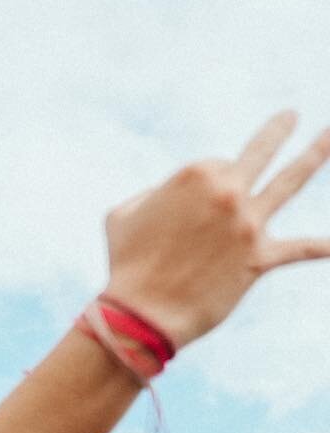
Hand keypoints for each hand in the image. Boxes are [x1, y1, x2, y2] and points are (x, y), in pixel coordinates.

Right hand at [105, 112, 329, 347]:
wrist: (141, 316)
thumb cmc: (126, 265)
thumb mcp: (122, 215)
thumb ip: (151, 195)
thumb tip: (174, 198)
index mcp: (195, 175)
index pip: (215, 167)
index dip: (202, 189)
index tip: (186, 216)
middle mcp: (229, 192)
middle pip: (261, 152)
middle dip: (278, 131)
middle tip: (292, 116)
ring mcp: (248, 225)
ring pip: (290, 181)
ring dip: (316, 155)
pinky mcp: (259, 259)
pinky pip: (298, 249)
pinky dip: (321, 248)